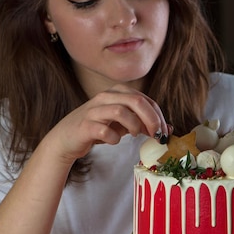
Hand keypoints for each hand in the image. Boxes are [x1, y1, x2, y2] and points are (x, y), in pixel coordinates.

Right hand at [46, 84, 168, 163]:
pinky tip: (115, 141)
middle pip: (136, 101)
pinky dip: (114, 138)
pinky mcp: (85, 126)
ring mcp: (94, 110)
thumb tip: (167, 129)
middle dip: (151, 119)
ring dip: (134, 125)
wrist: (66, 139)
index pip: (145, 100)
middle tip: (157, 135)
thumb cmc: (98, 129)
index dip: (158, 116)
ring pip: (121, 111)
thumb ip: (142, 123)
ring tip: (135, 134)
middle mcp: (106, 97)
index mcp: (117, 92)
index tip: (164, 132)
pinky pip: (104, 130)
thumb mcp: (123, 123)